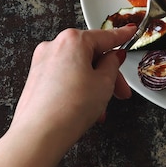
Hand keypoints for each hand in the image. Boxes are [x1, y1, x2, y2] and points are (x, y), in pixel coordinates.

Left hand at [0, 26, 136, 166]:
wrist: (39, 135)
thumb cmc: (70, 108)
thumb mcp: (105, 83)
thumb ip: (113, 64)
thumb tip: (113, 57)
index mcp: (73, 40)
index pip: (105, 36)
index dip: (122, 36)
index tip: (130, 31)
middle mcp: (54, 46)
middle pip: (90, 55)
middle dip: (108, 74)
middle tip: (120, 90)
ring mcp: (42, 62)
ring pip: (78, 68)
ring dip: (94, 85)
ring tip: (101, 107)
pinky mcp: (36, 79)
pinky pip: (65, 78)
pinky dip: (78, 88)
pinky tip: (86, 108)